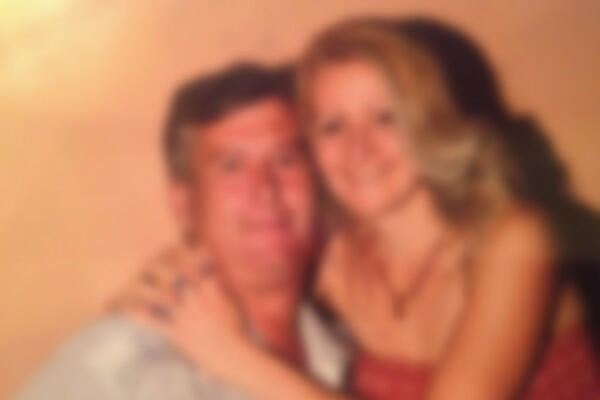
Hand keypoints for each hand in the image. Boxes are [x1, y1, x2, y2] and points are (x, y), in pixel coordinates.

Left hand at [117, 246, 249, 378]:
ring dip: (145, 285)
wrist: (233, 355)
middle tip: (146, 257)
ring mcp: (185, 315)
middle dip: (159, 263)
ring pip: (161, 293)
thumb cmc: (237, 330)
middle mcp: (195, 298)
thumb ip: (222, 288)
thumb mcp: (234, 303)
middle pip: (174, 273)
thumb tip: (214, 274)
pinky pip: (154, 322)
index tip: (175, 239)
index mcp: (211, 289)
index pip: (196, 262)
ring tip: (131, 277)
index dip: (185, 250)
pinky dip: (138, 315)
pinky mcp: (177, 333)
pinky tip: (125, 308)